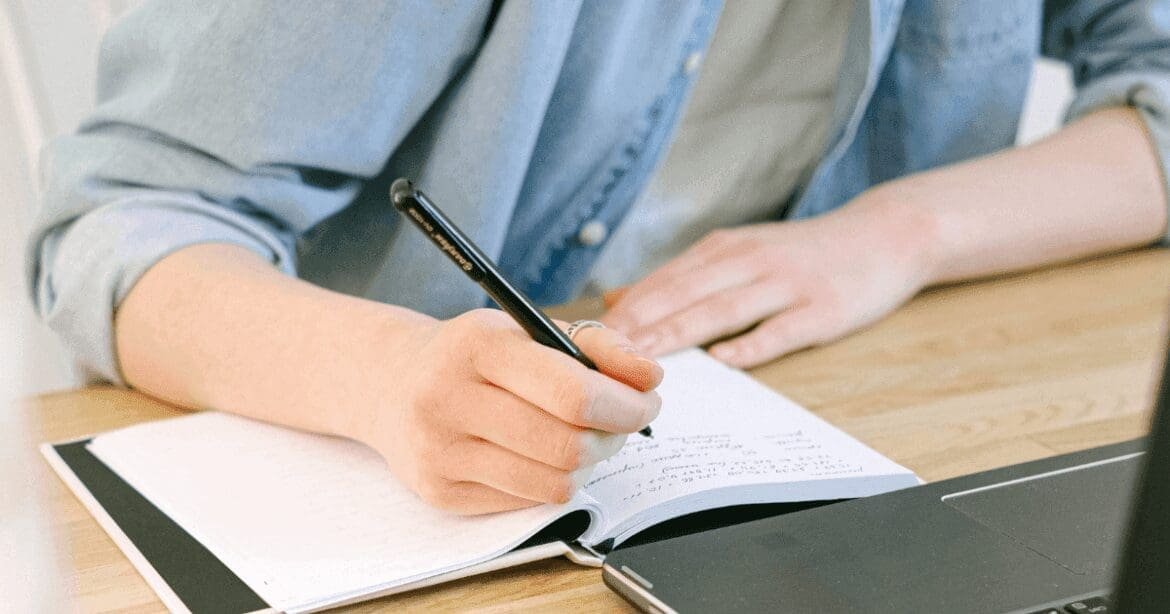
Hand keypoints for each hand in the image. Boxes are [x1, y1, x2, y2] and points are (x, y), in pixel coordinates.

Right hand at [364, 309, 662, 514]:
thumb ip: (597, 345)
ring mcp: (439, 451)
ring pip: (554, 483)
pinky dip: (550, 481)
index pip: (573, 393)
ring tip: (584, 440)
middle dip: (614, 437)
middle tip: (621, 423)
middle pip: (568, 445)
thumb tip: (650, 376)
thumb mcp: (527, 330)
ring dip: (587, 465)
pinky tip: (540, 456)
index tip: (646, 402)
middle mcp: (448, 398)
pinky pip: (528, 501)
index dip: (625, 405)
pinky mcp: (439, 492)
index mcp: (477, 345)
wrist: (389, 383)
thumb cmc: (473, 356)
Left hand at [602, 194, 935, 367]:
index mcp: (725, 249)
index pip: (664, 280)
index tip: (588, 336)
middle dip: (639, 324)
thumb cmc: (803, 253)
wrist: (885, 234)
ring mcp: (787, 284)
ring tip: (645, 358)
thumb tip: (618, 299)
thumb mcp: (738, 253)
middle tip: (600, 352)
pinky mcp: (822, 308)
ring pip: (724, 309)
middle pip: (684, 293)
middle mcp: (750, 261)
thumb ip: (681, 277)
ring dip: (680, 333)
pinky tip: (725, 360)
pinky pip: (782, 329)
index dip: (625, 310)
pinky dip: (752, 344)